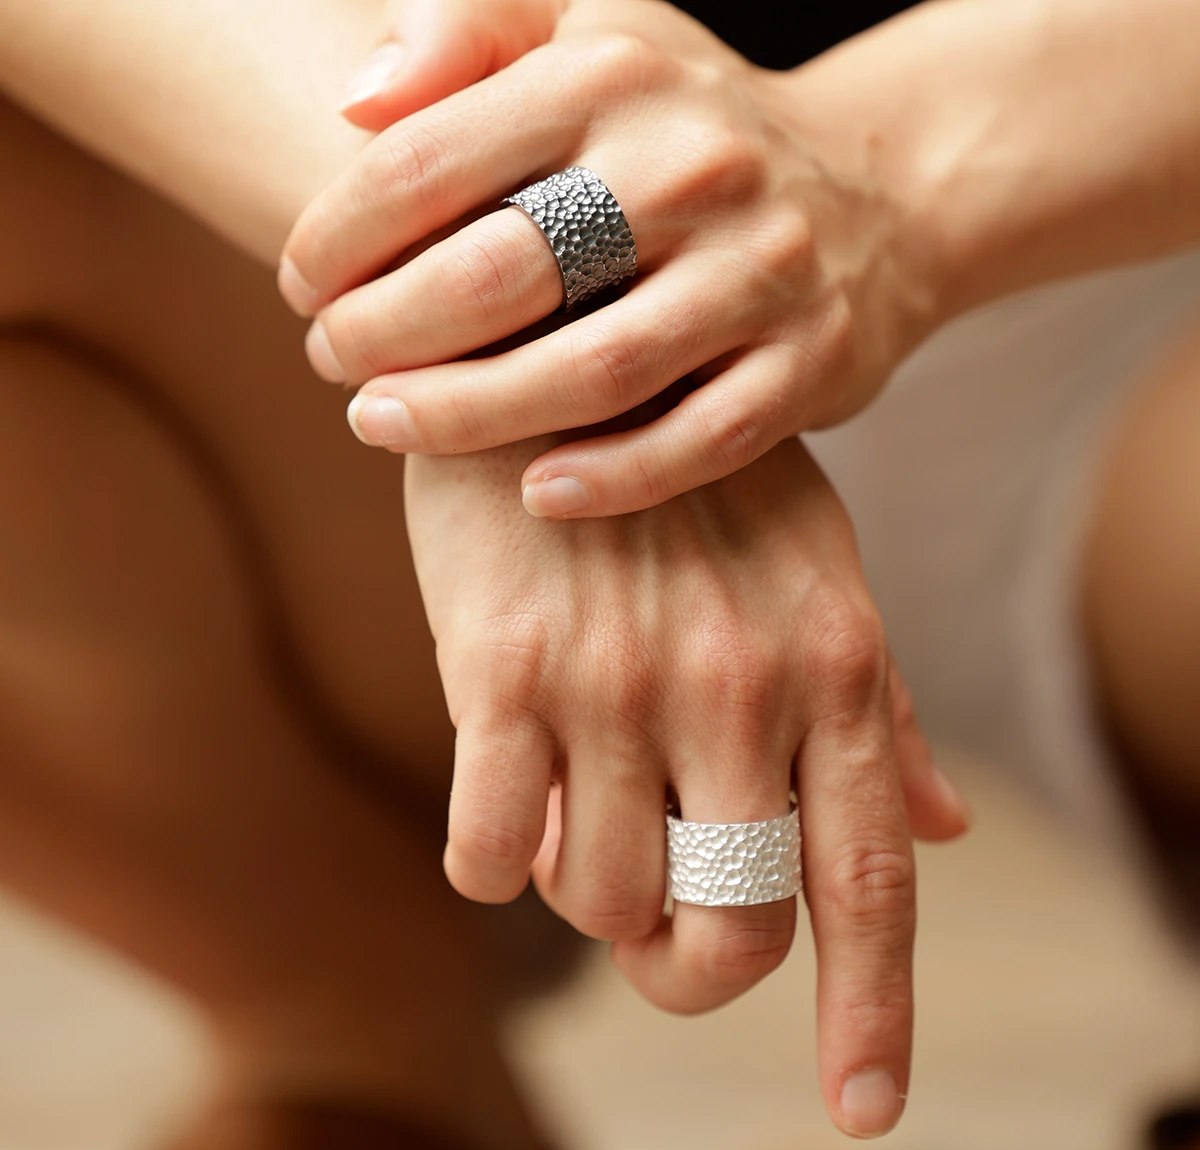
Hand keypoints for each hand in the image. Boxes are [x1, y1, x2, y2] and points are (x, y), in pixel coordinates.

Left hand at [280, 0, 935, 517]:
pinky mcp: (810, 364)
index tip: (300, 289)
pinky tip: (535, 495)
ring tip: (386, 428)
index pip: (434, 158)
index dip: (340, 236)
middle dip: (387, 332)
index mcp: (615, 74)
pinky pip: (699, 440)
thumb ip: (468, 34)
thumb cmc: (689, 131)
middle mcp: (695, 166)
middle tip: (332, 366)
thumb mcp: (591, 36)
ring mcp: (762, 273)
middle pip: (503, 271)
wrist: (874, 197)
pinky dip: (612, 478)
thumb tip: (358, 101)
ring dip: (472, 416)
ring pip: (596, 369)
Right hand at [404, 429, 966, 1137]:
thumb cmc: (692, 474)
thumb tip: (943, 827)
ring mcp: (616, 682)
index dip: (872, 1014)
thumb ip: (876, 702)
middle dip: (690, 967)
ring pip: (600, 902)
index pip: (869, 880)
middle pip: (733, 929)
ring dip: (583, 889)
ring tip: (574, 806)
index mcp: (830, 660)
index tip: (862, 1112)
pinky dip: (492, 860)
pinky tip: (501, 796)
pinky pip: (488, 852)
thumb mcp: (814, 563)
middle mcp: (736, 685)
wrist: (557, 346)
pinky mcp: (501, 671)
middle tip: (655, 926)